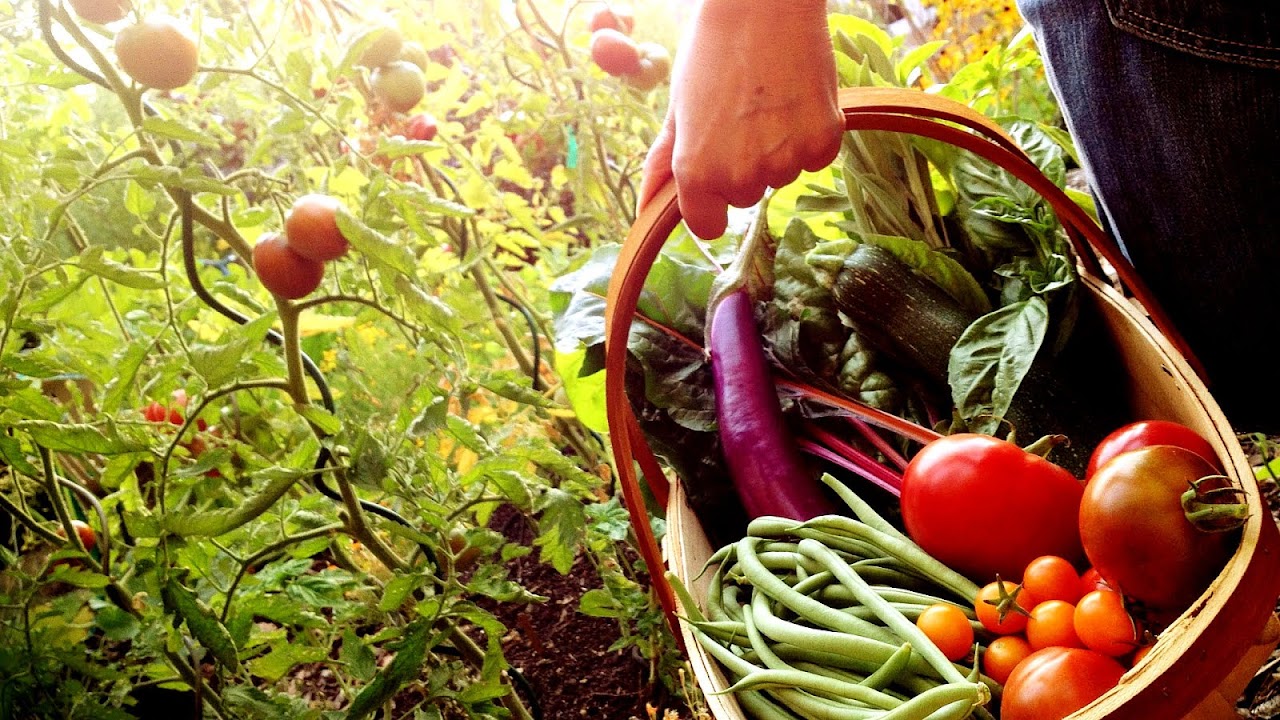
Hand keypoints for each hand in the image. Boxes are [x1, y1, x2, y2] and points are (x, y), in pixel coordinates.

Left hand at [638, 0, 842, 238]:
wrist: (763, 5)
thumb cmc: (712, 52)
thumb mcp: (678, 108)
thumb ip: (663, 164)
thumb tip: (646, 210)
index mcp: (697, 171)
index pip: (708, 226)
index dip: (710, 202)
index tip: (715, 176)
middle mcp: (741, 175)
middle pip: (746, 197)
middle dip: (743, 166)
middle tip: (741, 117)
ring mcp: (786, 161)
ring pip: (782, 176)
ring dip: (778, 149)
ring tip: (767, 100)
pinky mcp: (823, 141)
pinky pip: (816, 159)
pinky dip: (810, 135)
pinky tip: (796, 99)